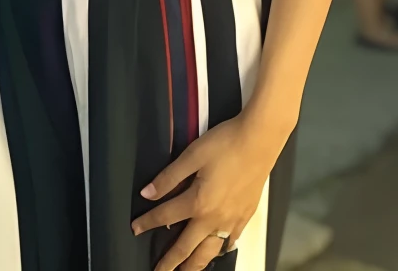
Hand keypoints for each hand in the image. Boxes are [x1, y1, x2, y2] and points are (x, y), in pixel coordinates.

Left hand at [132, 112, 287, 270]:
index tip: (136, 229)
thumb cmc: (228, 143)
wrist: (261, 138)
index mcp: (198, 202)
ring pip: (209, 252)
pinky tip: (217, 250)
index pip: (165, 217)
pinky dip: (221, 250)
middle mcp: (214, 217)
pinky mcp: (246, 215)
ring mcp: (232, 219)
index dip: (146, 223)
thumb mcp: (192, 155)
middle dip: (169, 263)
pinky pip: (230, 242)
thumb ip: (169, 177)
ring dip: (194, 264)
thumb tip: (148, 193)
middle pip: (186, 247)